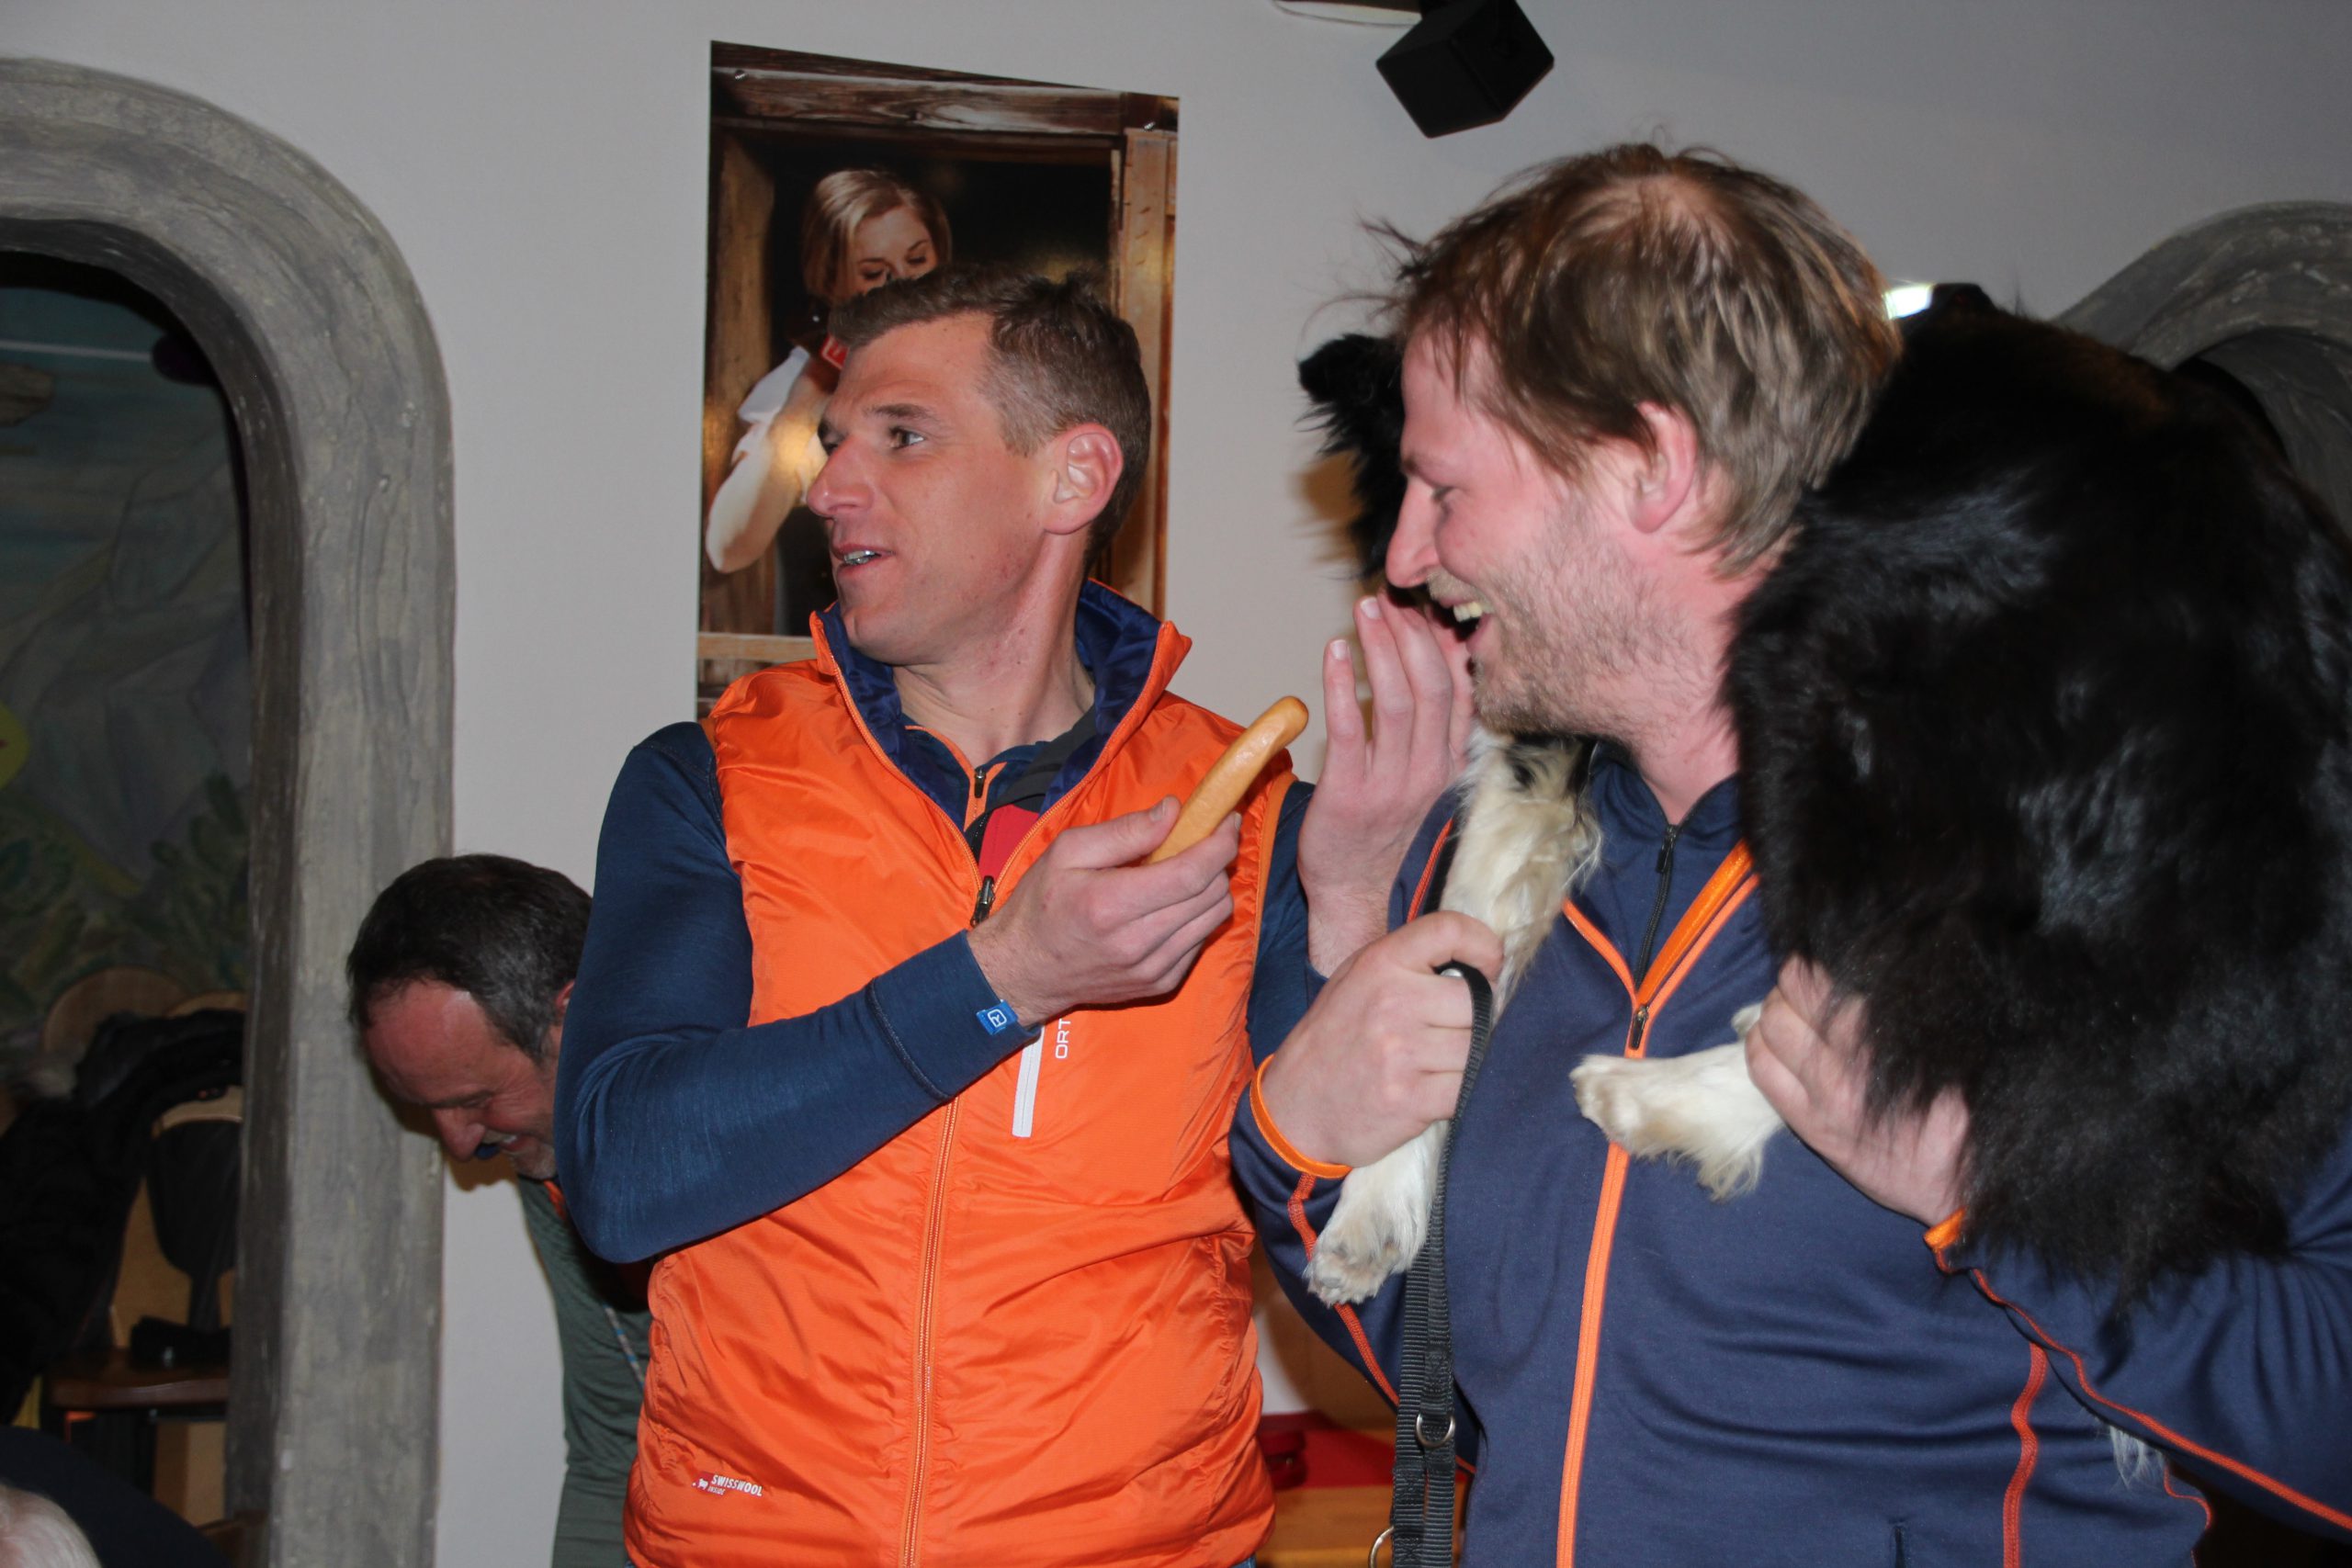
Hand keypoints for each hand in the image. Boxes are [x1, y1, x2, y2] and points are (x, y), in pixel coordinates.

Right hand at [969, 798, 1238, 1025]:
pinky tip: (1172, 904)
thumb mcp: (1068, 851)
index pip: (1190, 874)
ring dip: (1213, 888)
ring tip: (1190, 870)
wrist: (1026, 971)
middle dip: (1219, 860)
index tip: (1227, 820)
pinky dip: (1198, 916)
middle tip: (1206, 839)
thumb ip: (1125, 831)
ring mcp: (1152, 969)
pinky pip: (1201, 942)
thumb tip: (1174, 812)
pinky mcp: (1160, 984)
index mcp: (1112, 904)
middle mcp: (1137, 942)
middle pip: (1211, 895)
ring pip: (1214, 919)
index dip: (1220, 844)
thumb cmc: (1042, 903)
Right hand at [1258, 912, 1502, 1168]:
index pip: (1450, 930)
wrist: (1294, 1108)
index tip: (1488, 968)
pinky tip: (1435, 1089)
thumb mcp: (1356, 980)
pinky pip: (1468, 1087)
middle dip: (1474, 1018)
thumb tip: (1479, 962)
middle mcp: (1392, 1001)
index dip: (1484, 946)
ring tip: (1437, 1064)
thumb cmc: (1334, 1039)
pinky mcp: (1412, 1099)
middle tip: (1450, 1031)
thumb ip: (1407, 963)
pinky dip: (1460, 1091)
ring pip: (1477, 1047)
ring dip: (1467, 1059)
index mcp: (1379, 963)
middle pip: (1477, 1000)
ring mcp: (1402, 1052)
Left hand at [1299, 596, 1475, 971]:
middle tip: (1386, 600)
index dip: (1442, 643)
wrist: (1353, 890)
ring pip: (1396, 701)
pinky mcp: (1349, 793)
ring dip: (1380, 649)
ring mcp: (1391, 784)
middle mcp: (1429, 772)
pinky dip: (1342, 685)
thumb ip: (1426, 727)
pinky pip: (1350, 729)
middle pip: (1432, 687)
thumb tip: (1422, 662)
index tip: (1420, 607)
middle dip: (1410, 635)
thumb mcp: (1420, 776)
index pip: (1460, 691)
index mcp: (1450, 764)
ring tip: (1363, 613)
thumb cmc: (1380, 826)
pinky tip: (1332, 654)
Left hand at [1745, 959, 1969, 1225]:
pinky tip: (1775, 1046)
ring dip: (1774, 1012)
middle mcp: (1848, 1059)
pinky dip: (1760, 1048)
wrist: (1964, 1184)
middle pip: (1788, 993)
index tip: (1822, 963)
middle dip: (1793, 984)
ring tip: (1790, 1015)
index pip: (1820, 977)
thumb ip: (1905, 1008)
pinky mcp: (1810, 1126)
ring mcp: (1823, 1095)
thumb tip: (1873, 967)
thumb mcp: (1950, 1044)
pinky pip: (1762, 1070)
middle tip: (1806, 988)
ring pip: (1769, 1027)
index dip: (1814, 961)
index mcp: (1883, 1032)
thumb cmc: (1966, 1108)